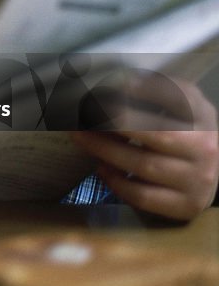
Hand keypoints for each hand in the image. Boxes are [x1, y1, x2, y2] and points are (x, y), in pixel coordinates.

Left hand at [69, 75, 218, 220]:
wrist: (206, 171)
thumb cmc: (183, 132)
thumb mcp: (176, 105)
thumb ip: (153, 88)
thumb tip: (116, 79)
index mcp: (202, 116)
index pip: (177, 98)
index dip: (146, 89)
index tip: (115, 83)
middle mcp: (205, 148)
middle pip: (158, 134)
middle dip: (116, 123)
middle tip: (84, 113)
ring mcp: (198, 180)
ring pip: (145, 166)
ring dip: (105, 150)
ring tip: (79, 136)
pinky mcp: (186, 206)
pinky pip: (144, 196)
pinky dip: (117, 182)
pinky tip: (101, 167)